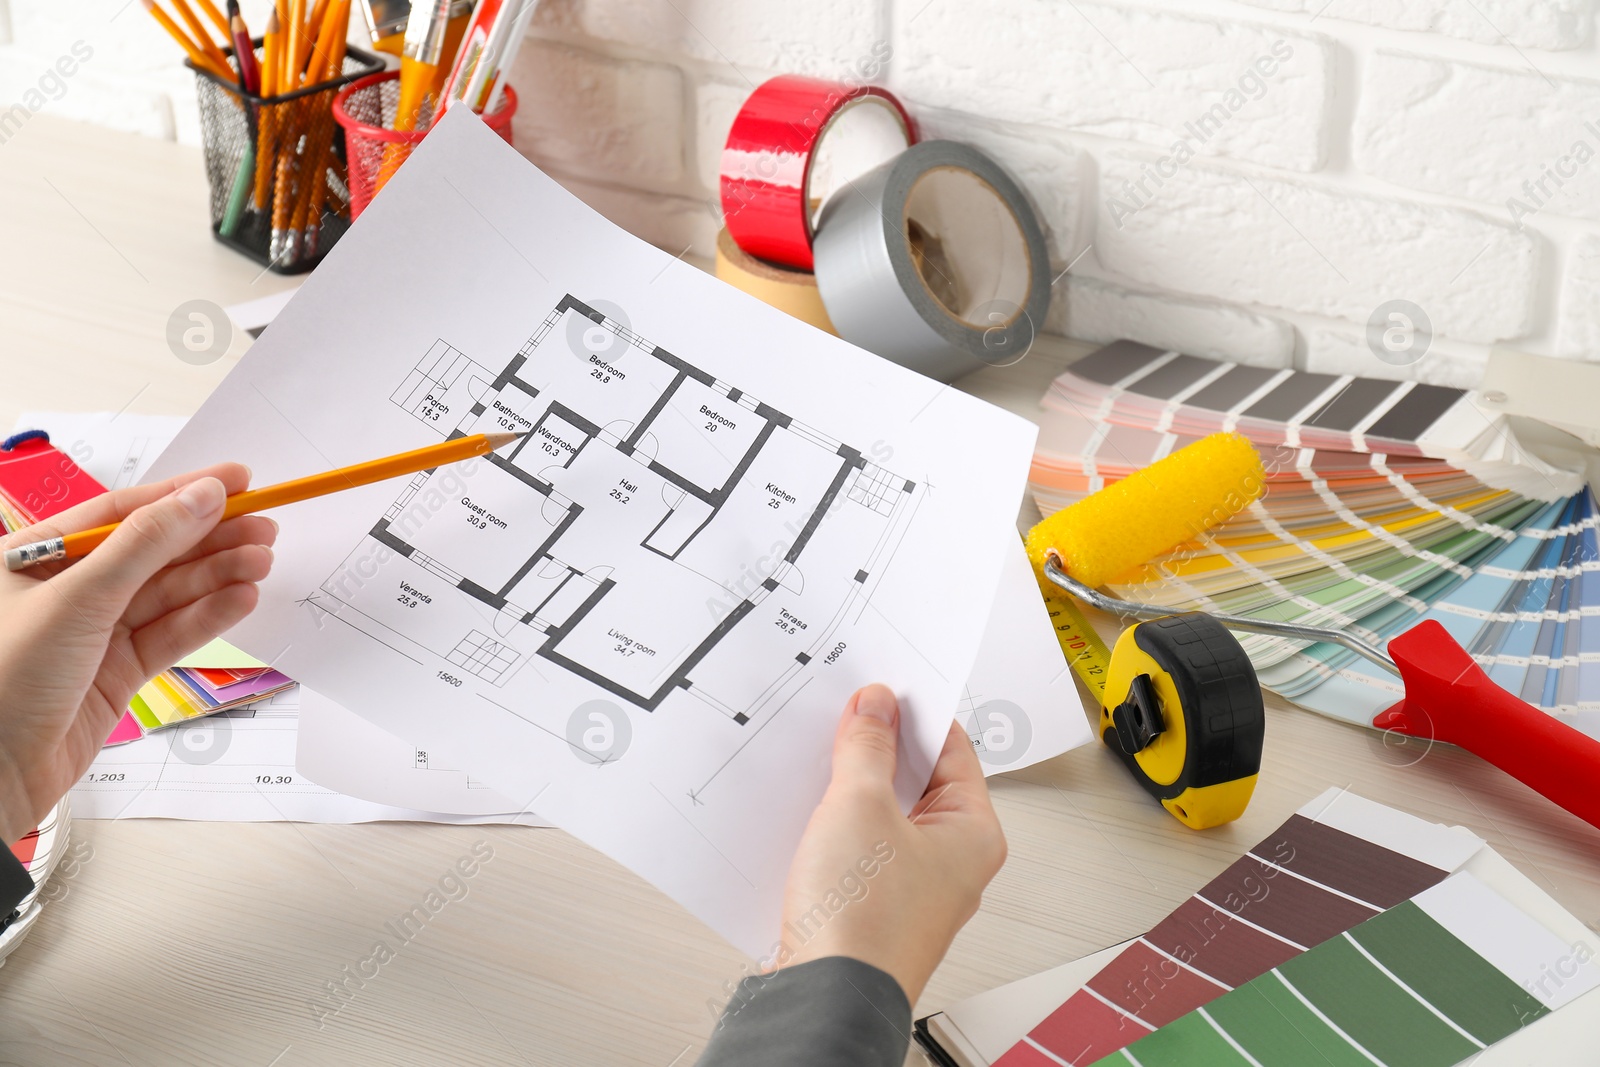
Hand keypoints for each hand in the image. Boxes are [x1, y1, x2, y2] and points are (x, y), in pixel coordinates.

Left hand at [0, 465, 275, 843]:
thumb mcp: (77, 598)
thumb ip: (146, 546)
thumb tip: (199, 499)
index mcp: (37, 555)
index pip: (123, 512)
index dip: (181, 493)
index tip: (235, 482)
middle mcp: (67, 590)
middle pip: (155, 551)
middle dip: (211, 537)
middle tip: (262, 524)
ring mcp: (95, 632)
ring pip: (171, 594)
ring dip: (219, 576)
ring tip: (262, 561)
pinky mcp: (118, 671)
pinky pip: (173, 633)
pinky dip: (210, 616)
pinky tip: (241, 598)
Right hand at [778, 685, 1005, 1002]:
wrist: (824, 999)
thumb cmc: (863, 924)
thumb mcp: (860, 805)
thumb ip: (868, 747)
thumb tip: (878, 707)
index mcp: (974, 834)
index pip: (953, 749)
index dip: (913, 713)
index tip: (880, 690)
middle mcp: (952, 864)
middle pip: (918, 781)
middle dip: (879, 749)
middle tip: (846, 718)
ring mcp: (913, 888)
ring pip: (885, 814)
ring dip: (854, 786)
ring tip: (823, 760)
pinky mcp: (873, 907)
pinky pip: (861, 847)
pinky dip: (838, 824)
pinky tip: (808, 809)